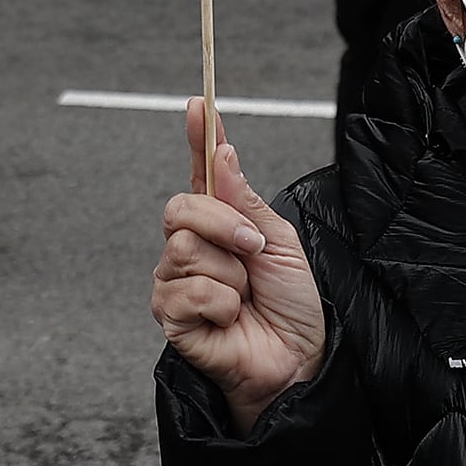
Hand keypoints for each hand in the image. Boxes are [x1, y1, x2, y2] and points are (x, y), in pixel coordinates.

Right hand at [153, 103, 325, 433]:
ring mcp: (177, 278)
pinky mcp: (170, 313)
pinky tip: (228, 319)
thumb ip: (246, 202)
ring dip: (229, 272)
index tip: (198, 104)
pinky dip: (220, 304)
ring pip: (184, 248)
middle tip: (254, 251)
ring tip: (244, 295)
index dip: (199, 137)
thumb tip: (223, 152)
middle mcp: (192, 245)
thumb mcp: (280, 243)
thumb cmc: (291, 306)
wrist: (295, 361)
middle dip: (224, 225)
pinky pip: (187, 290)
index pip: (202, 171)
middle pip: (182, 207)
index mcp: (222, 222)